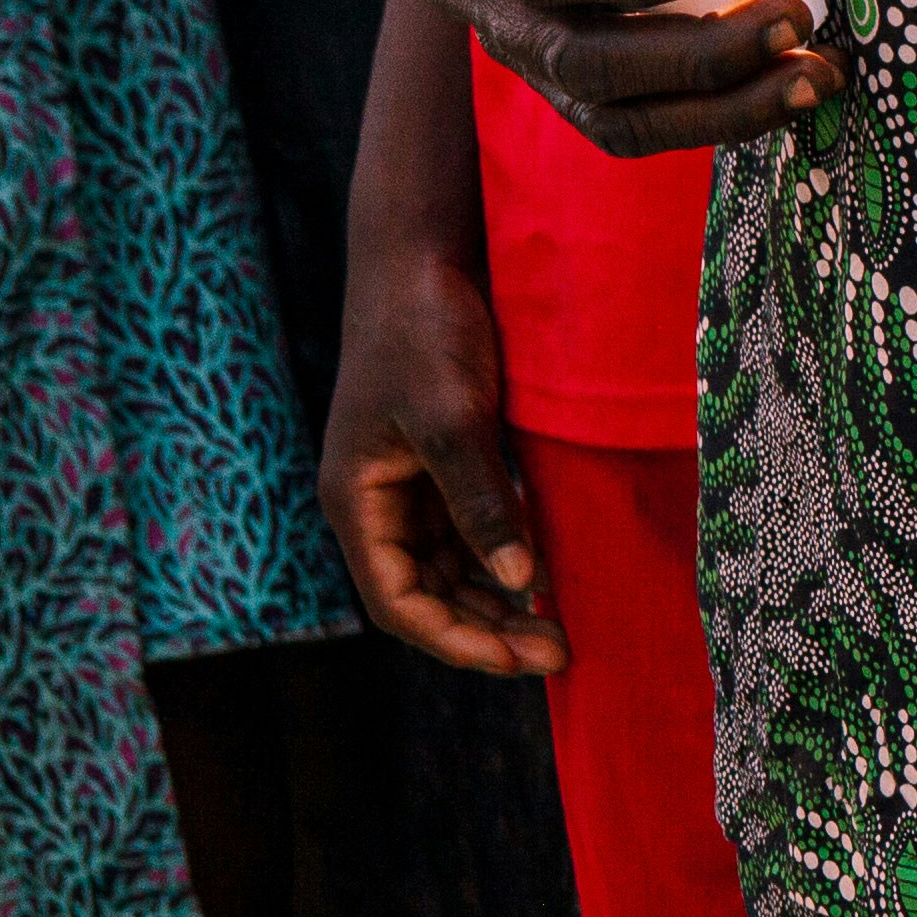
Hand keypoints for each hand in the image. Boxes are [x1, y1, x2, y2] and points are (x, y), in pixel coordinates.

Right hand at [321, 216, 559, 674]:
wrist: (426, 257)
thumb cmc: (426, 330)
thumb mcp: (453, 418)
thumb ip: (482, 501)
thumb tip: (521, 581)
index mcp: (356, 499)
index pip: (399, 601)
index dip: (458, 639)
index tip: (521, 659)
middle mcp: (376, 502)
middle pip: (428, 596)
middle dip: (488, 630)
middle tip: (560, 653)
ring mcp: (408, 486)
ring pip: (452, 572)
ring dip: (500, 605)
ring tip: (561, 630)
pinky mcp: (442, 466)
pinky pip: (471, 538)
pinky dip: (508, 564)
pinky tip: (553, 580)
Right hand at [415, 0, 842, 154]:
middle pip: (574, 54)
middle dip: (697, 55)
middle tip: (794, 21)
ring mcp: (505, 43)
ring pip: (605, 113)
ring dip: (722, 107)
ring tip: (815, 74)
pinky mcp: (550, 84)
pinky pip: (626, 130)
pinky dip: (714, 123)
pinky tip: (787, 95)